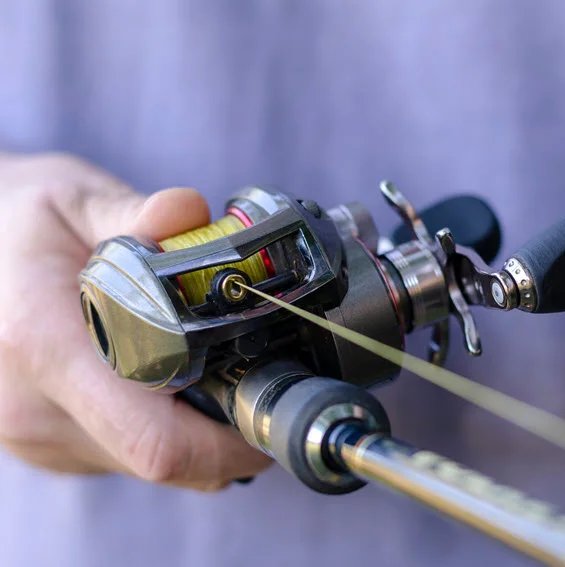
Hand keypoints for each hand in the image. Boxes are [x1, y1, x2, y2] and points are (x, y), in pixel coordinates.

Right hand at [0, 152, 272, 490]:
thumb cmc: (14, 222)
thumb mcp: (68, 198)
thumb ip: (133, 213)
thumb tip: (192, 214)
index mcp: (43, 347)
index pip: (156, 441)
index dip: (229, 443)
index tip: (269, 410)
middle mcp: (33, 409)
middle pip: (164, 462)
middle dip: (225, 436)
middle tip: (261, 382)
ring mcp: (33, 435)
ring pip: (147, 464)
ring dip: (194, 432)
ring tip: (209, 368)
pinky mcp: (41, 444)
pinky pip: (121, 454)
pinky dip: (160, 427)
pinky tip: (164, 376)